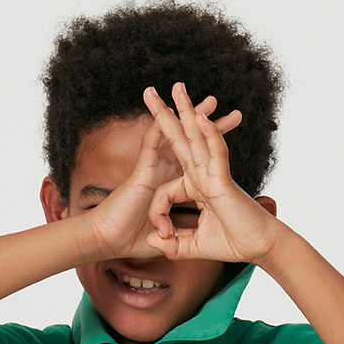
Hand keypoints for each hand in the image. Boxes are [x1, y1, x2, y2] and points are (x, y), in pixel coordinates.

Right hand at [83, 96, 243, 261]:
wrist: (107, 241)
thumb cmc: (129, 240)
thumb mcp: (168, 237)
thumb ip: (181, 235)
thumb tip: (197, 236)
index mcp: (171, 186)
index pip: (198, 165)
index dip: (215, 155)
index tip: (235, 152)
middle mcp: (163, 173)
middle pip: (191, 143)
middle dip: (213, 129)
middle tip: (236, 115)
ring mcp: (151, 169)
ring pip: (174, 135)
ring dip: (191, 116)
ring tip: (213, 101)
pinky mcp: (140, 171)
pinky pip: (152, 143)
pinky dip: (161, 126)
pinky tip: (173, 110)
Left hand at [140, 81, 280, 264]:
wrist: (259, 248)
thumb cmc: (234, 243)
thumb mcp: (194, 247)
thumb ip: (173, 245)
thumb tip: (151, 240)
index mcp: (196, 189)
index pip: (165, 192)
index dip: (158, 214)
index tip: (161, 235)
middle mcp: (203, 176)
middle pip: (179, 141)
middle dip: (164, 116)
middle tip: (149, 91)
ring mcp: (213, 175)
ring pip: (197, 137)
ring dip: (186, 111)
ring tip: (177, 87)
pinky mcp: (224, 180)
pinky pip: (216, 152)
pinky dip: (209, 135)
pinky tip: (200, 117)